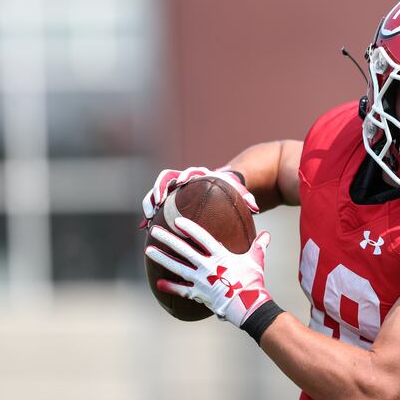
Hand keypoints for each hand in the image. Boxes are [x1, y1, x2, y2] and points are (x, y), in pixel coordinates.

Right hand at [141, 166, 258, 220]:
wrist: (221, 186)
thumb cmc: (230, 190)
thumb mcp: (239, 193)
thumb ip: (246, 198)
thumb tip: (256, 208)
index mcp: (199, 174)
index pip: (189, 172)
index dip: (184, 176)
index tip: (180, 182)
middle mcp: (183, 178)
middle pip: (167, 178)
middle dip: (160, 188)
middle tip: (156, 201)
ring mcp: (174, 188)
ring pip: (157, 191)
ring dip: (150, 201)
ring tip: (147, 217)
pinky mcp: (169, 198)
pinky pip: (155, 204)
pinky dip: (149, 213)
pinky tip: (143, 227)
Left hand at [145, 217, 271, 326]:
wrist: (248, 305)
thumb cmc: (253, 282)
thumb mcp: (256, 261)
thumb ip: (258, 246)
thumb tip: (266, 235)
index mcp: (220, 256)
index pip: (202, 237)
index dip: (189, 228)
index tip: (177, 220)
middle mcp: (207, 266)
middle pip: (184, 250)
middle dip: (168, 239)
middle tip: (154, 230)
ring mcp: (201, 280)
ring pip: (177, 267)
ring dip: (162, 258)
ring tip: (148, 250)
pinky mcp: (198, 294)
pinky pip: (181, 290)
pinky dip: (170, 286)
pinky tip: (158, 282)